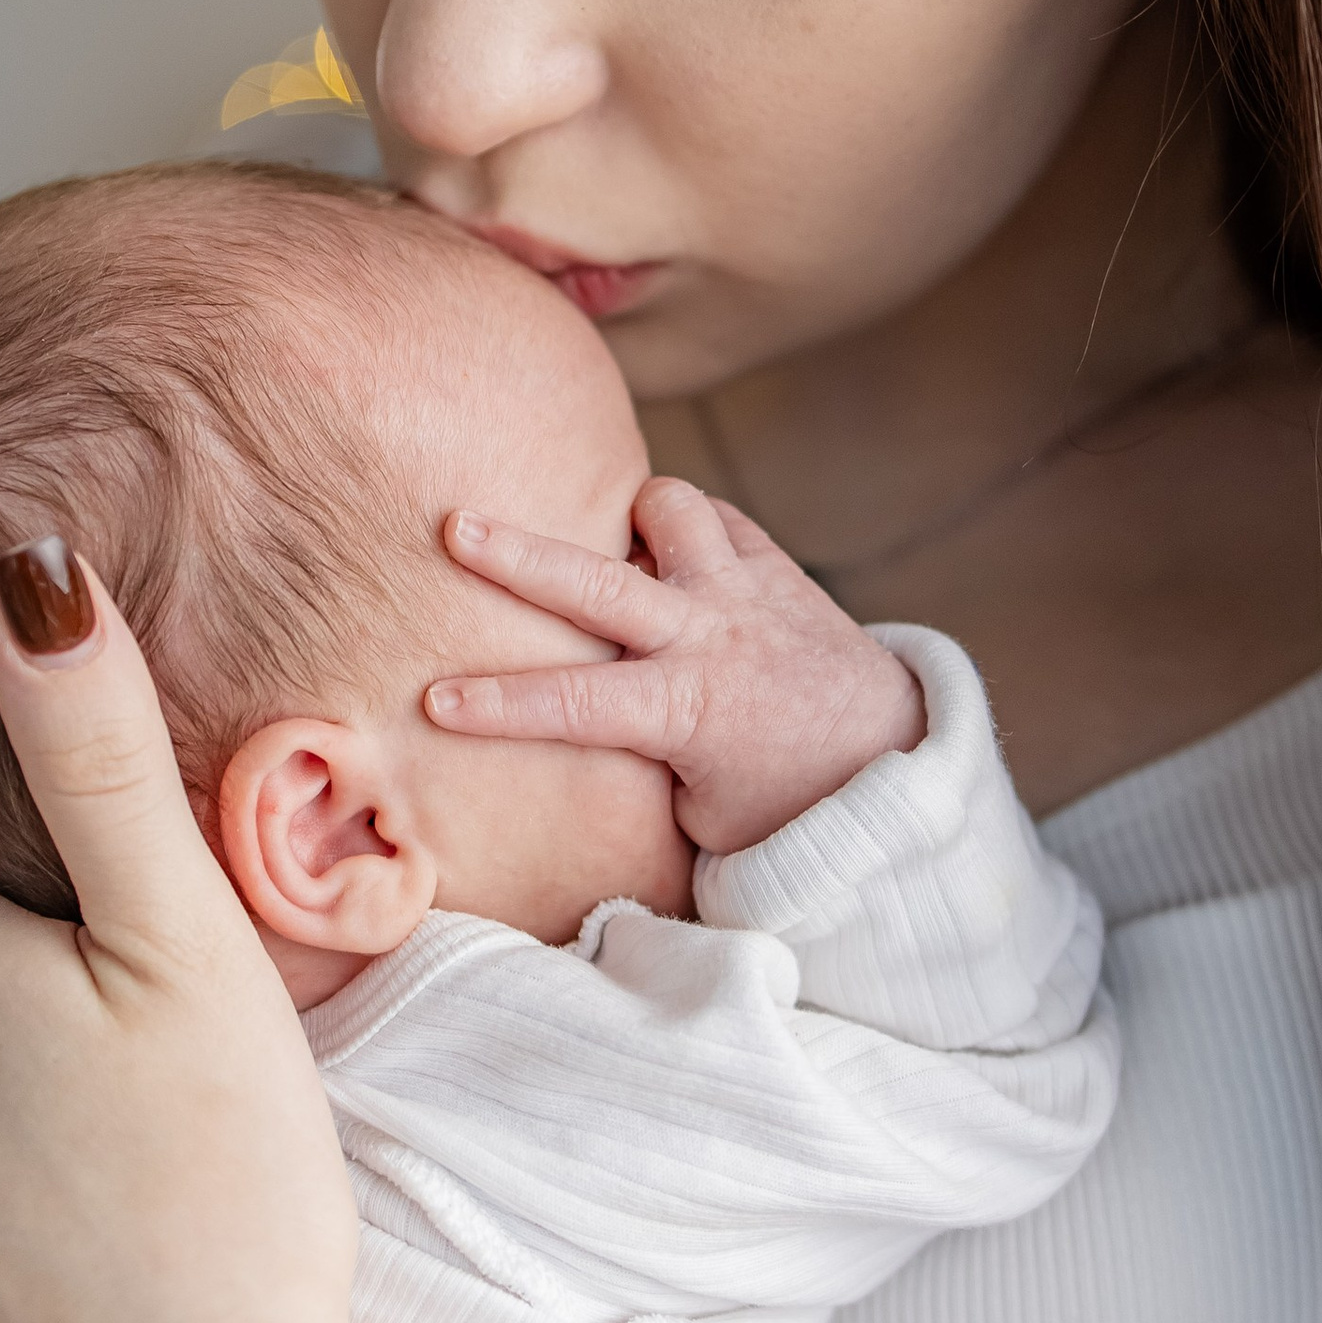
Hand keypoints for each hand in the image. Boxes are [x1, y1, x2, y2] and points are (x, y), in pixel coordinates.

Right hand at [426, 476, 923, 851]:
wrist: (888, 751)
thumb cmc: (783, 800)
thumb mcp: (702, 810)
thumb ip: (638, 766)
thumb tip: (567, 744)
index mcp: (686, 711)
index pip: (576, 706)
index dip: (500, 706)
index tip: (434, 701)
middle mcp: (710, 637)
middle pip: (601, 585)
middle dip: (521, 557)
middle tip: (455, 527)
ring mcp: (744, 591)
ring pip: (674, 512)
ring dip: (633, 514)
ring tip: (609, 531)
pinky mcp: (773, 565)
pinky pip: (716, 516)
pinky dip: (684, 525)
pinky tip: (664, 552)